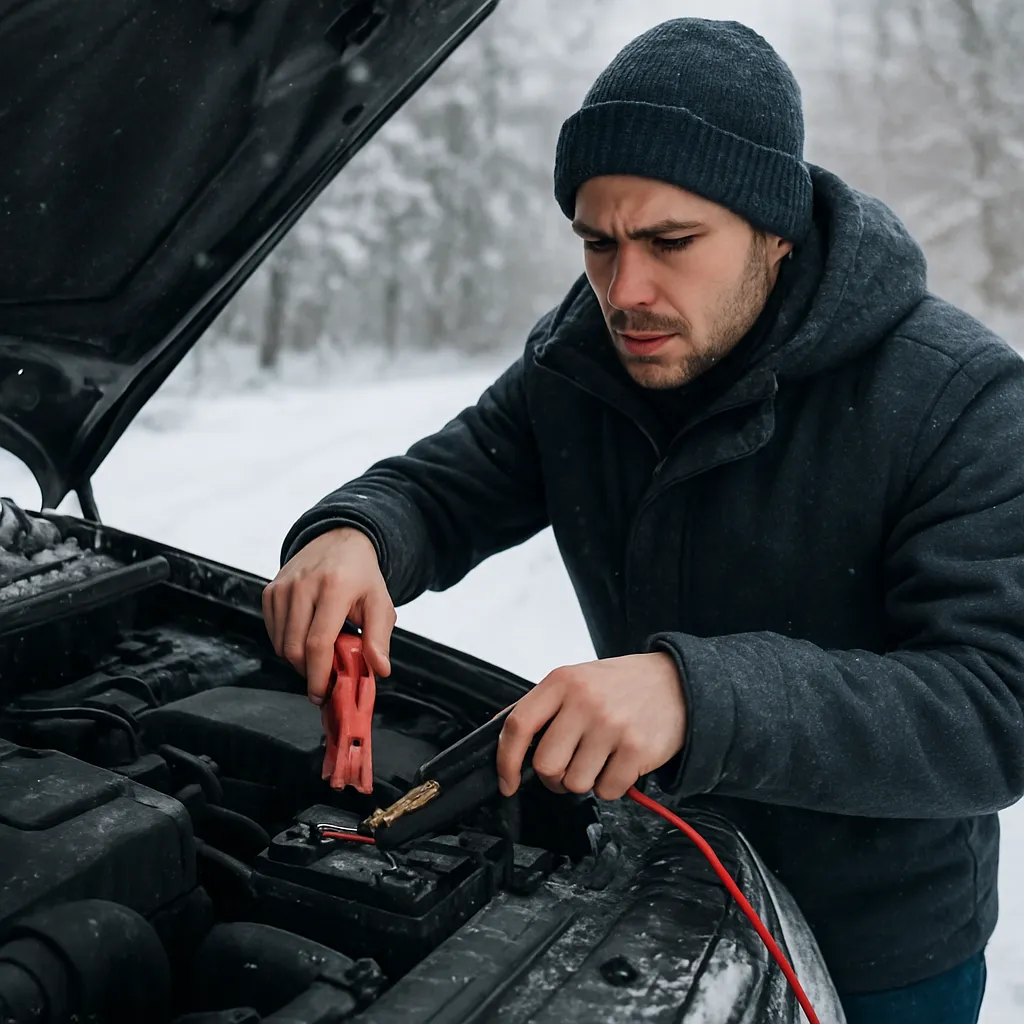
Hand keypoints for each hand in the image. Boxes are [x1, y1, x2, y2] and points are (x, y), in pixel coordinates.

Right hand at [262, 528, 395, 703]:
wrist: (339, 540)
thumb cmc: (360, 576)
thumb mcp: (380, 603)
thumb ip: (379, 638)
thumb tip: (380, 670)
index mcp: (335, 587)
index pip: (318, 643)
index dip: (318, 675)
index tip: (322, 694)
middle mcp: (304, 585)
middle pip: (295, 648)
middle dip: (309, 672)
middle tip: (326, 677)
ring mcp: (283, 587)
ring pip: (281, 644)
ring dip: (298, 660)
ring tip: (320, 653)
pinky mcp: (270, 590)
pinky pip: (273, 632)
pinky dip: (287, 644)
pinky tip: (306, 636)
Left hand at [496, 653, 685, 800]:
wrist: (677, 682)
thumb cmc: (621, 685)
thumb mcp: (578, 680)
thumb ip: (544, 707)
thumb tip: (505, 739)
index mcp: (563, 681)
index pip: (518, 726)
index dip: (506, 761)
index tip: (507, 782)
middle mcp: (585, 701)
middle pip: (546, 765)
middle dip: (554, 777)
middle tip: (570, 766)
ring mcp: (611, 726)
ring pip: (576, 784)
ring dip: (585, 781)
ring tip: (600, 758)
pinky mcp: (636, 749)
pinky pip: (607, 791)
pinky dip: (611, 785)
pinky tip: (620, 762)